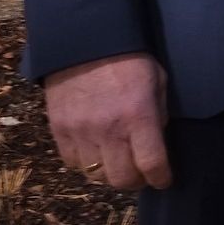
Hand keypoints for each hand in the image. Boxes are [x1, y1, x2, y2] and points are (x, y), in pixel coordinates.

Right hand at [44, 53, 170, 191]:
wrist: (85, 43)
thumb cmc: (130, 59)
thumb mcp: (157, 81)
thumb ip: (158, 115)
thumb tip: (158, 142)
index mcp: (139, 116)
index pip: (152, 164)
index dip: (161, 178)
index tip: (164, 180)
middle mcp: (109, 131)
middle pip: (121, 179)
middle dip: (135, 181)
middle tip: (140, 174)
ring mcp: (80, 133)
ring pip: (95, 175)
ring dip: (109, 173)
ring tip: (117, 162)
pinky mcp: (59, 132)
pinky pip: (73, 163)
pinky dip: (86, 163)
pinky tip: (95, 151)